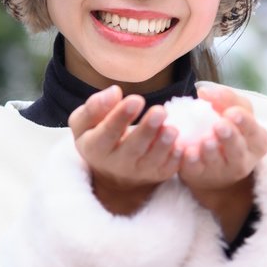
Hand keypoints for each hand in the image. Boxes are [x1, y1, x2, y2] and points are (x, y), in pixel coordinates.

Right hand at [69, 85, 181, 214]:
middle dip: (147, 130)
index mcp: (96, 148)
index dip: (121, 117)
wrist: (112, 172)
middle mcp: (117, 164)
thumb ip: (94, 107)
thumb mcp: (85, 123)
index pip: (107, 133)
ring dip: (164, 144)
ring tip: (173, 128)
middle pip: (133, 148)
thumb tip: (115, 92)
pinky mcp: (158, 175)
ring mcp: (139, 172)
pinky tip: (181, 144)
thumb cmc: (99, 137)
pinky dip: (176, 157)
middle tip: (160, 111)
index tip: (136, 99)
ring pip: (153, 160)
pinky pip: (168, 168)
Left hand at [179, 85, 266, 236]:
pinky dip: (191, 161)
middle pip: (238, 149)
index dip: (244, 121)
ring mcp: (222, 170)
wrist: (214, 164)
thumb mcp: (234, 112)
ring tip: (205, 139)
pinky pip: (196, 169)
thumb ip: (225, 98)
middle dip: (229, 137)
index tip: (231, 113)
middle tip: (220, 125)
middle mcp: (243, 159)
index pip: (253, 130)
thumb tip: (205, 91)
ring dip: (210, 150)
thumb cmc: (228, 131)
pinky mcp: (201, 176)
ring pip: (217, 161)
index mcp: (256, 140)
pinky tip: (188, 152)